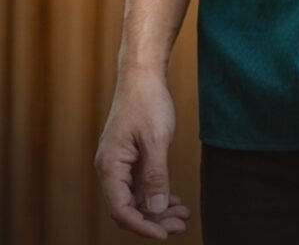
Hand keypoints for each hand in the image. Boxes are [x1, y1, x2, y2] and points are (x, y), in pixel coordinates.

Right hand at [94, 69, 189, 238]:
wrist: (143, 74)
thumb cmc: (146, 101)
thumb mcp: (155, 139)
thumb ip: (155, 176)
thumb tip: (155, 209)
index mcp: (110, 167)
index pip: (121, 210)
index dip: (142, 226)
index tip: (165, 234)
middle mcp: (111, 169)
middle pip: (129, 207)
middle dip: (154, 220)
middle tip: (181, 225)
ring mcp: (120, 164)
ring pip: (136, 198)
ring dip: (158, 209)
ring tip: (183, 215)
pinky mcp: (130, 157)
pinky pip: (140, 185)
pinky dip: (157, 194)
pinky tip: (174, 200)